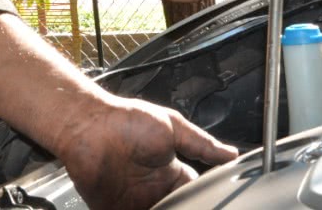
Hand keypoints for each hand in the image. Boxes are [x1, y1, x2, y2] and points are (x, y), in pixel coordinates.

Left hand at [53, 96, 236, 209]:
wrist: (89, 126)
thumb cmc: (127, 120)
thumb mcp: (172, 128)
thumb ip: (201, 144)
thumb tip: (232, 153)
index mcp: (170, 172)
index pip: (194, 193)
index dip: (204, 199)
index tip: (216, 203)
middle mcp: (154, 190)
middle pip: (177, 208)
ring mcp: (135, 203)